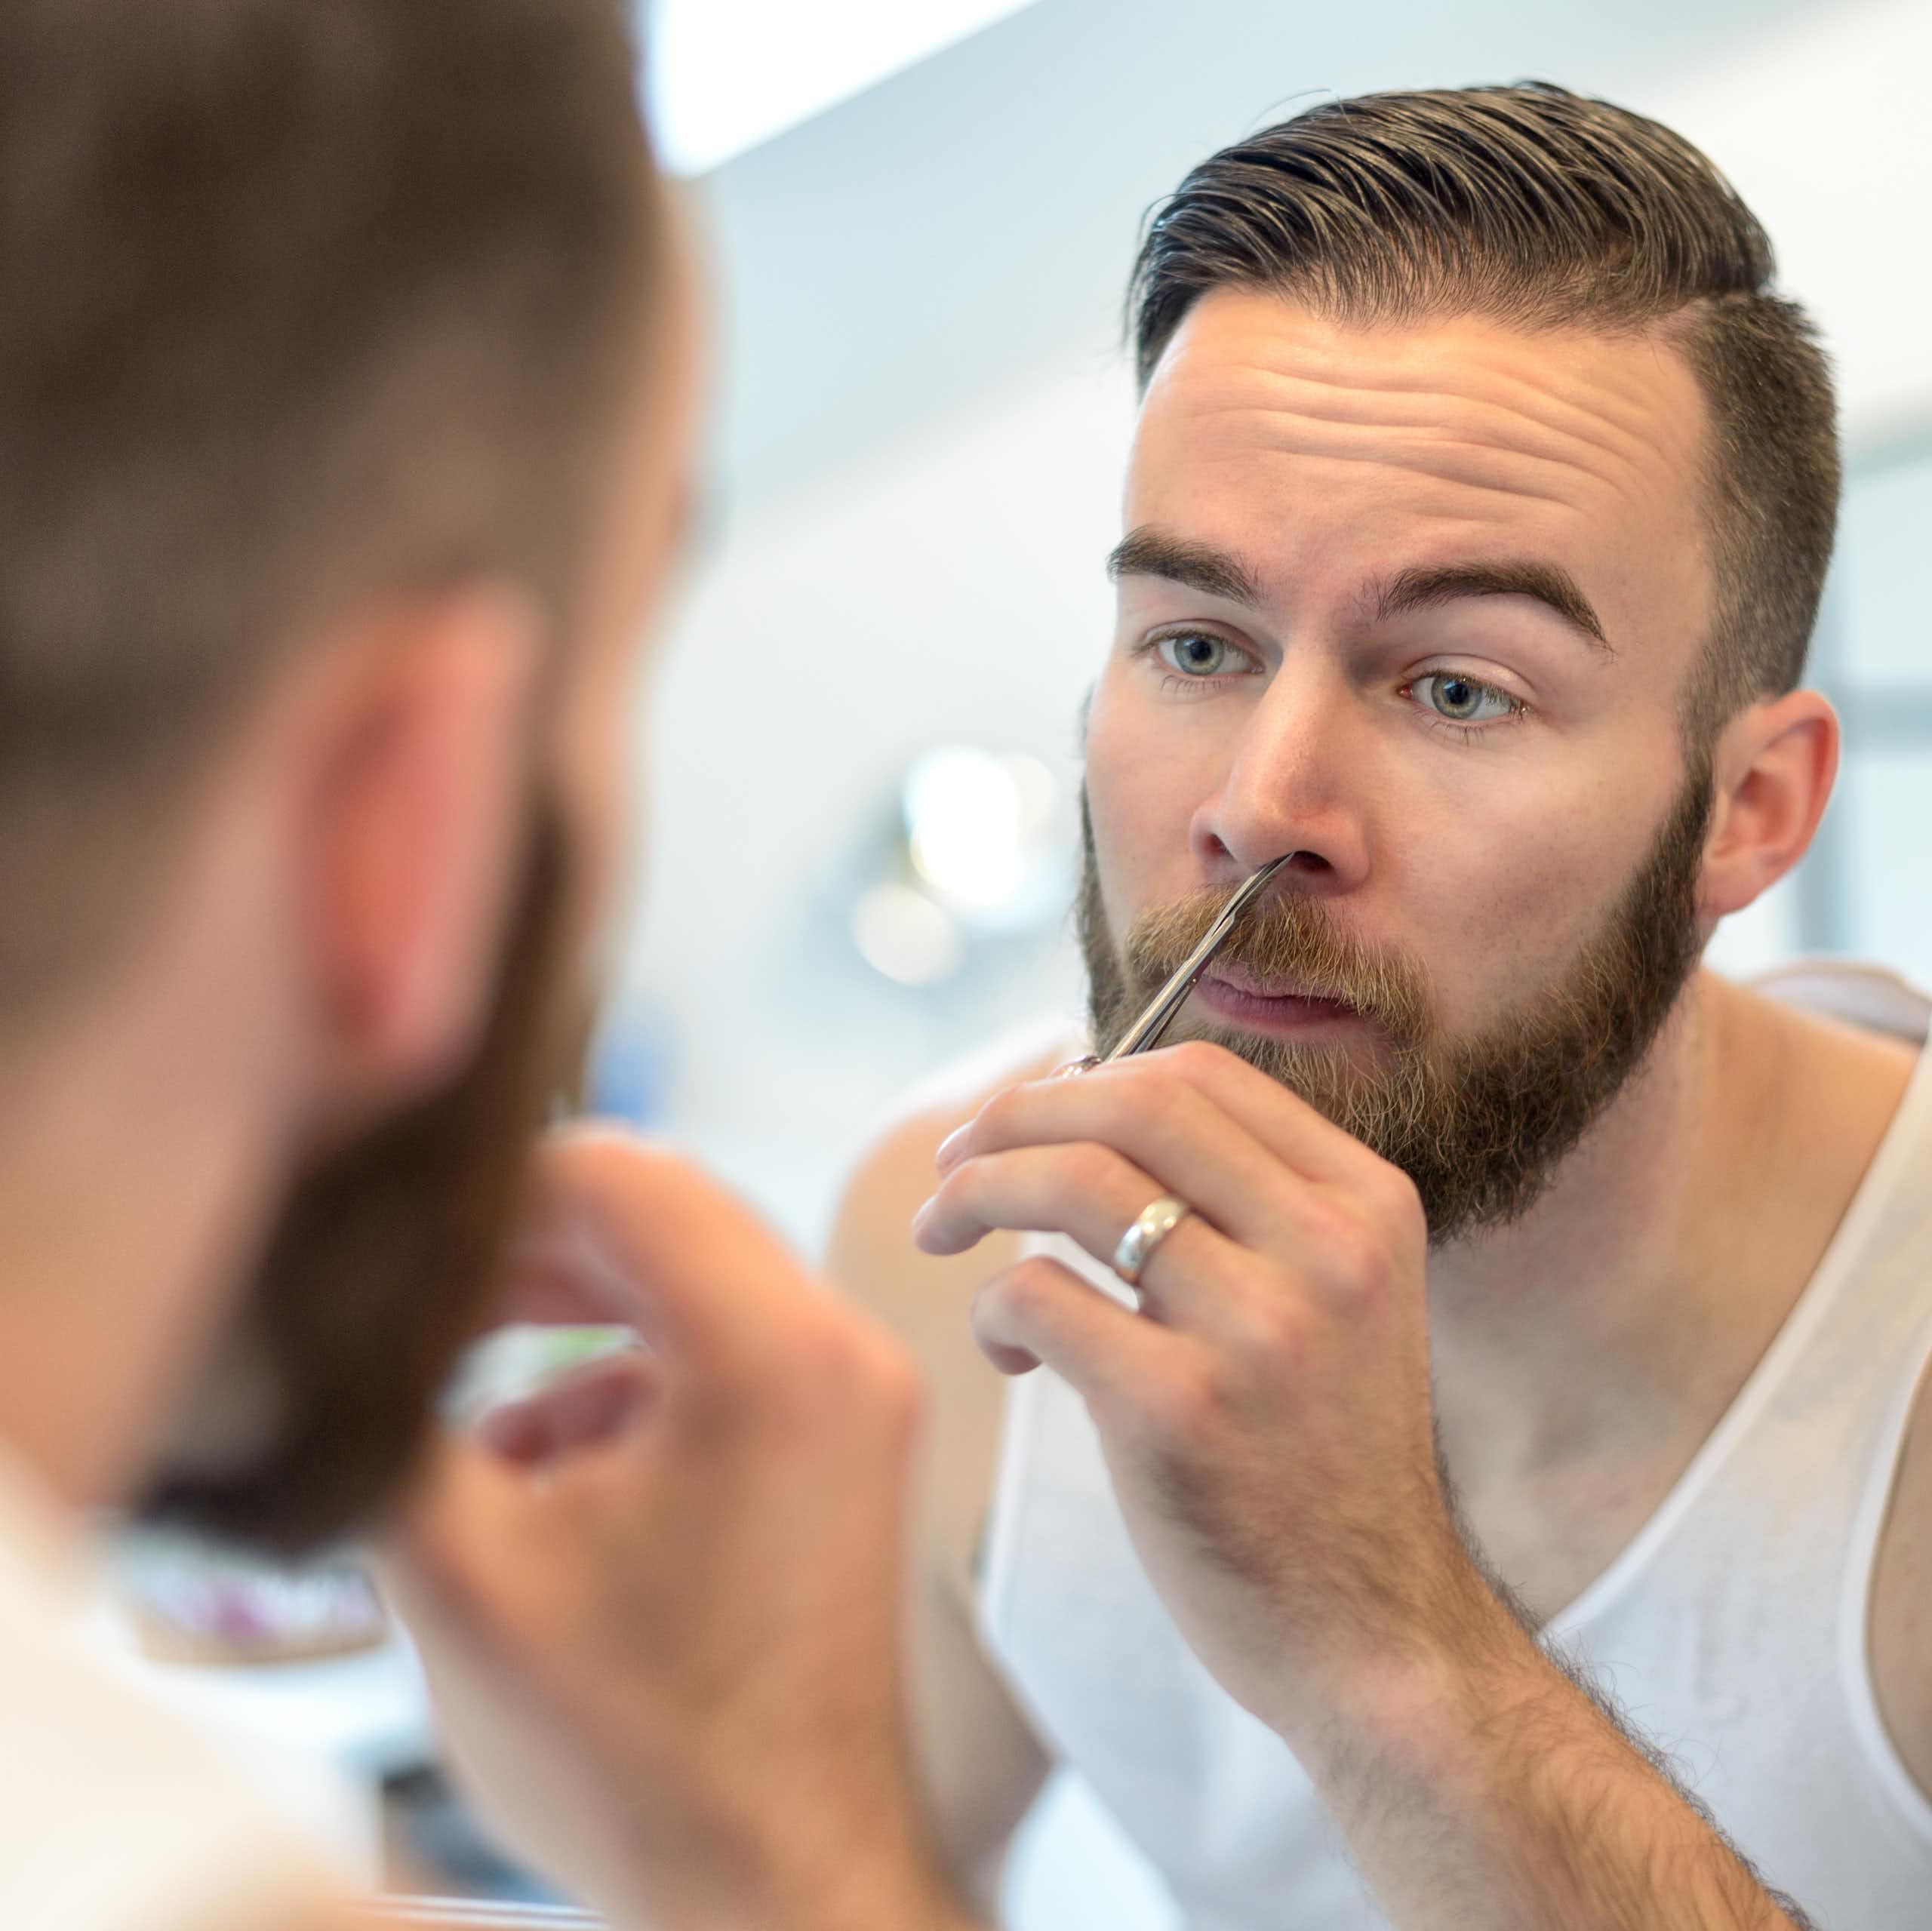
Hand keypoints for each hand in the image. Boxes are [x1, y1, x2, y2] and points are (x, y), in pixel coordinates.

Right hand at [381, 1128, 964, 1930]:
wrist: (783, 1884)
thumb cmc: (640, 1757)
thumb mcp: (466, 1575)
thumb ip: (393, 1417)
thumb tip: (348, 1327)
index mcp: (773, 1355)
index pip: (622, 1171)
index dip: (495, 1194)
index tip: (411, 1251)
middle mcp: (843, 1349)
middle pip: (666, 1212)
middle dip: (530, 1247)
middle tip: (426, 1302)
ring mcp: (859, 1396)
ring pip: (694, 1276)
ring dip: (572, 1307)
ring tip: (462, 1368)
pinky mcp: (847, 1443)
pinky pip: (727, 1350)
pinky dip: (629, 1372)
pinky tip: (539, 1454)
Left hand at [912, 1041, 1507, 1753]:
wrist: (1375, 1633)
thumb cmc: (1319, 1457)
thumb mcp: (1334, 1300)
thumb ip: (1246, 1205)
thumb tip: (1083, 1106)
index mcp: (1367, 1205)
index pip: (1203, 1075)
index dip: (1086, 1077)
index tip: (1023, 1118)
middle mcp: (1329, 1250)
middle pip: (1135, 1106)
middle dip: (1015, 1114)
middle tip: (952, 1160)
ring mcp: (1260, 1330)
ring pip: (1076, 1183)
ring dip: (977, 1192)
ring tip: (940, 1230)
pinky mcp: (1181, 1412)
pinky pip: (1039, 1298)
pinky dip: (993, 1309)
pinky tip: (1010, 1355)